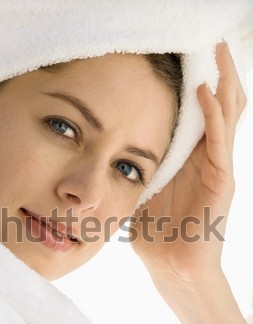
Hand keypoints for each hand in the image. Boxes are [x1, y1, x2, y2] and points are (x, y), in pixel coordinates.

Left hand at [131, 41, 245, 283]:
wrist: (172, 265)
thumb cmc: (157, 232)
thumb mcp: (142, 190)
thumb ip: (137, 167)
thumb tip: (109, 149)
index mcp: (190, 158)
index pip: (200, 113)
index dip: (197, 83)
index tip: (184, 58)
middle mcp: (208, 158)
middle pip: (221, 105)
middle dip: (217, 72)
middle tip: (211, 42)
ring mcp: (218, 168)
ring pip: (229, 115)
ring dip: (224, 81)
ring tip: (217, 50)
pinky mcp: (222, 181)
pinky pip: (220, 141)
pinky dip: (214, 115)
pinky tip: (205, 91)